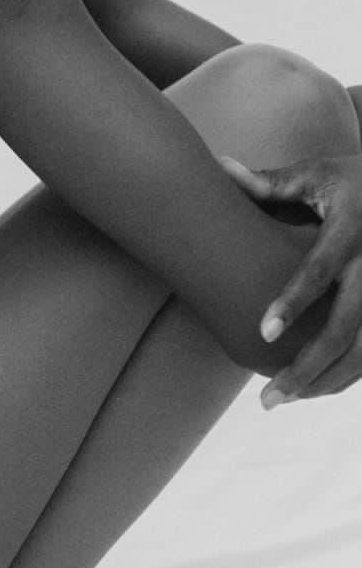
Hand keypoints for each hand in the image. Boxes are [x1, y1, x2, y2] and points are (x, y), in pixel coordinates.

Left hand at [218, 153, 361, 406]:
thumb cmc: (352, 181)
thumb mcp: (316, 176)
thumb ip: (269, 183)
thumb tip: (220, 167)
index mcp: (351, 228)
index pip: (321, 270)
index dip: (294, 301)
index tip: (262, 333)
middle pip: (346, 327)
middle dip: (308, 365)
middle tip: (268, 396)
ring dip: (325, 381)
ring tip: (280, 399)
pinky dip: (345, 375)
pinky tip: (312, 390)